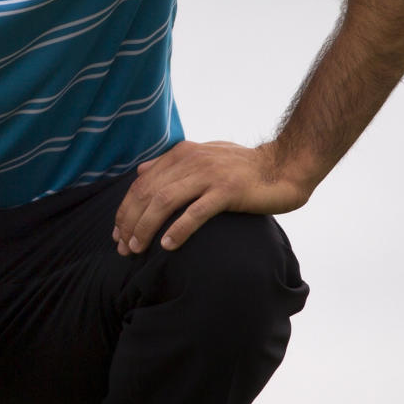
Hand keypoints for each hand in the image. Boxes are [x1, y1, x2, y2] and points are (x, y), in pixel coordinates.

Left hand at [112, 140, 309, 254]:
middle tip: (123, 248)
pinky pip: (196, 212)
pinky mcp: (228, 191)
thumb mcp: (204, 156)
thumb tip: (141, 171)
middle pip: (148, 193)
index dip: (126, 208)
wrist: (285, 165)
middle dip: (130, 222)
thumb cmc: (244, 167)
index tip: (118, 232)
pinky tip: (167, 246)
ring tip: (137, 249)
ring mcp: (209, 175)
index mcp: (183, 154)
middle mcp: (192, 161)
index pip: (142, 182)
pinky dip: (178, 229)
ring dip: (146, 227)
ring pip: (164, 201)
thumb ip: (173, 164)